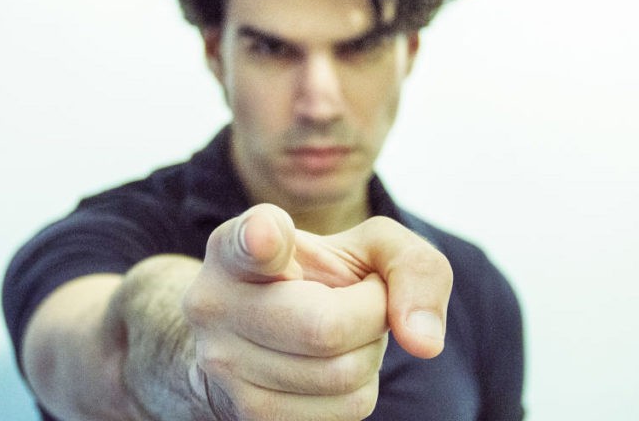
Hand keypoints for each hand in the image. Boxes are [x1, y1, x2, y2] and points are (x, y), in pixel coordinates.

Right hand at [182, 204, 453, 419]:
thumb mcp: (367, 248)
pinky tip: (332, 365)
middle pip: (325, 327)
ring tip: (343, 332)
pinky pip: (342, 411)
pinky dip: (358, 388)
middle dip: (372, 316)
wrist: (264, 338)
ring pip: (342, 376)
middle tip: (364, 300)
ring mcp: (223, 368)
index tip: (267, 234)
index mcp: (236, 249)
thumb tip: (424, 342)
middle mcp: (214, 305)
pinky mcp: (247, 417)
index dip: (261, 238)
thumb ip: (411, 265)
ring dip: (369, 354)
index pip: (246, 242)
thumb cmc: (323, 281)